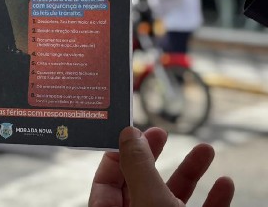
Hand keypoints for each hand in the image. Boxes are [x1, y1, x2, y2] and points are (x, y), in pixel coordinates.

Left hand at [89, 127, 233, 206]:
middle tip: (162, 132)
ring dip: (191, 172)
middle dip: (154, 155)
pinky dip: (212, 200)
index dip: (118, 153)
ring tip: (207, 149)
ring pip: (172, 198)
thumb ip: (138, 165)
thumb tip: (128, 133)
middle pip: (140, 184)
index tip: (135, 131)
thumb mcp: (148, 198)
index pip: (105, 181)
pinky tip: (225, 183)